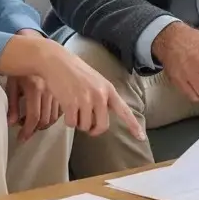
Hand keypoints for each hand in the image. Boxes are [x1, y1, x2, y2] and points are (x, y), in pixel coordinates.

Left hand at [6, 74, 61, 141]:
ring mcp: (57, 90)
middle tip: (27, 131)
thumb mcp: (13, 84)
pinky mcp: (63, 89)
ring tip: (35, 123)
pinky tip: (46, 114)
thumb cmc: (21, 69)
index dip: (27, 131)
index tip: (21, 139)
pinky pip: (61, 109)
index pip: (33, 116)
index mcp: (34, 88)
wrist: (36, 52)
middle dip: (36, 129)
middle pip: (46, 119)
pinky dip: (54, 116)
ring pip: (55, 116)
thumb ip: (13, 105)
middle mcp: (48, 90)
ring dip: (45, 124)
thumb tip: (11, 123)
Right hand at [23, 41, 143, 139]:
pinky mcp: (71, 103)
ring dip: (78, 122)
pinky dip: (68, 120)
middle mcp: (100, 95)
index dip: (133, 125)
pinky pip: (71, 124)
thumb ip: (103, 96)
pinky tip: (65, 107)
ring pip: (85, 126)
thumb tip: (103, 115)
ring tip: (73, 107)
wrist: (56, 61)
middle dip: (93, 130)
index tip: (141, 138)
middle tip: (88, 127)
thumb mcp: (96, 81)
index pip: (124, 110)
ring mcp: (86, 99)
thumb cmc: (75, 72)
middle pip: (102, 126)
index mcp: (109, 89)